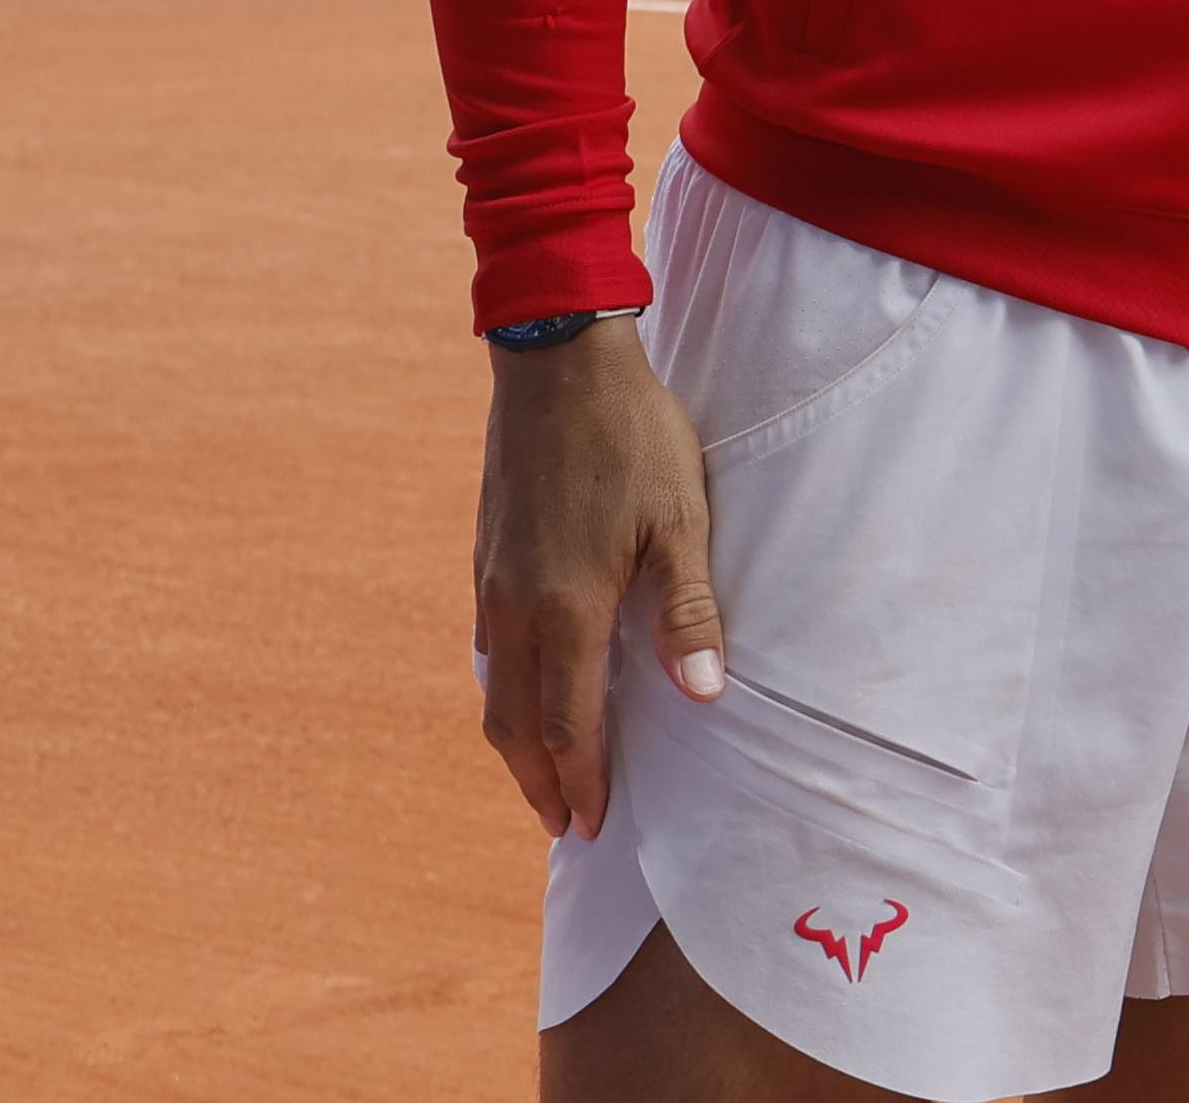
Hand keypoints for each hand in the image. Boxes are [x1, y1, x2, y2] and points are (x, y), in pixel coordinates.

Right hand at [474, 318, 722, 841]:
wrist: (556, 363)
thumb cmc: (632, 437)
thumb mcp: (681, 519)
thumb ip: (689, 610)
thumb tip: (703, 695)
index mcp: (566, 607)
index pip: (567, 726)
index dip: (581, 782)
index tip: (592, 825)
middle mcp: (516, 605)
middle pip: (515, 724)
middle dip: (539, 782)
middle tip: (563, 825)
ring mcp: (492, 580)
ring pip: (496, 686)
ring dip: (518, 741)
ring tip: (545, 774)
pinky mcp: (485, 554)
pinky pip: (490, 644)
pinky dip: (507, 688)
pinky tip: (527, 689)